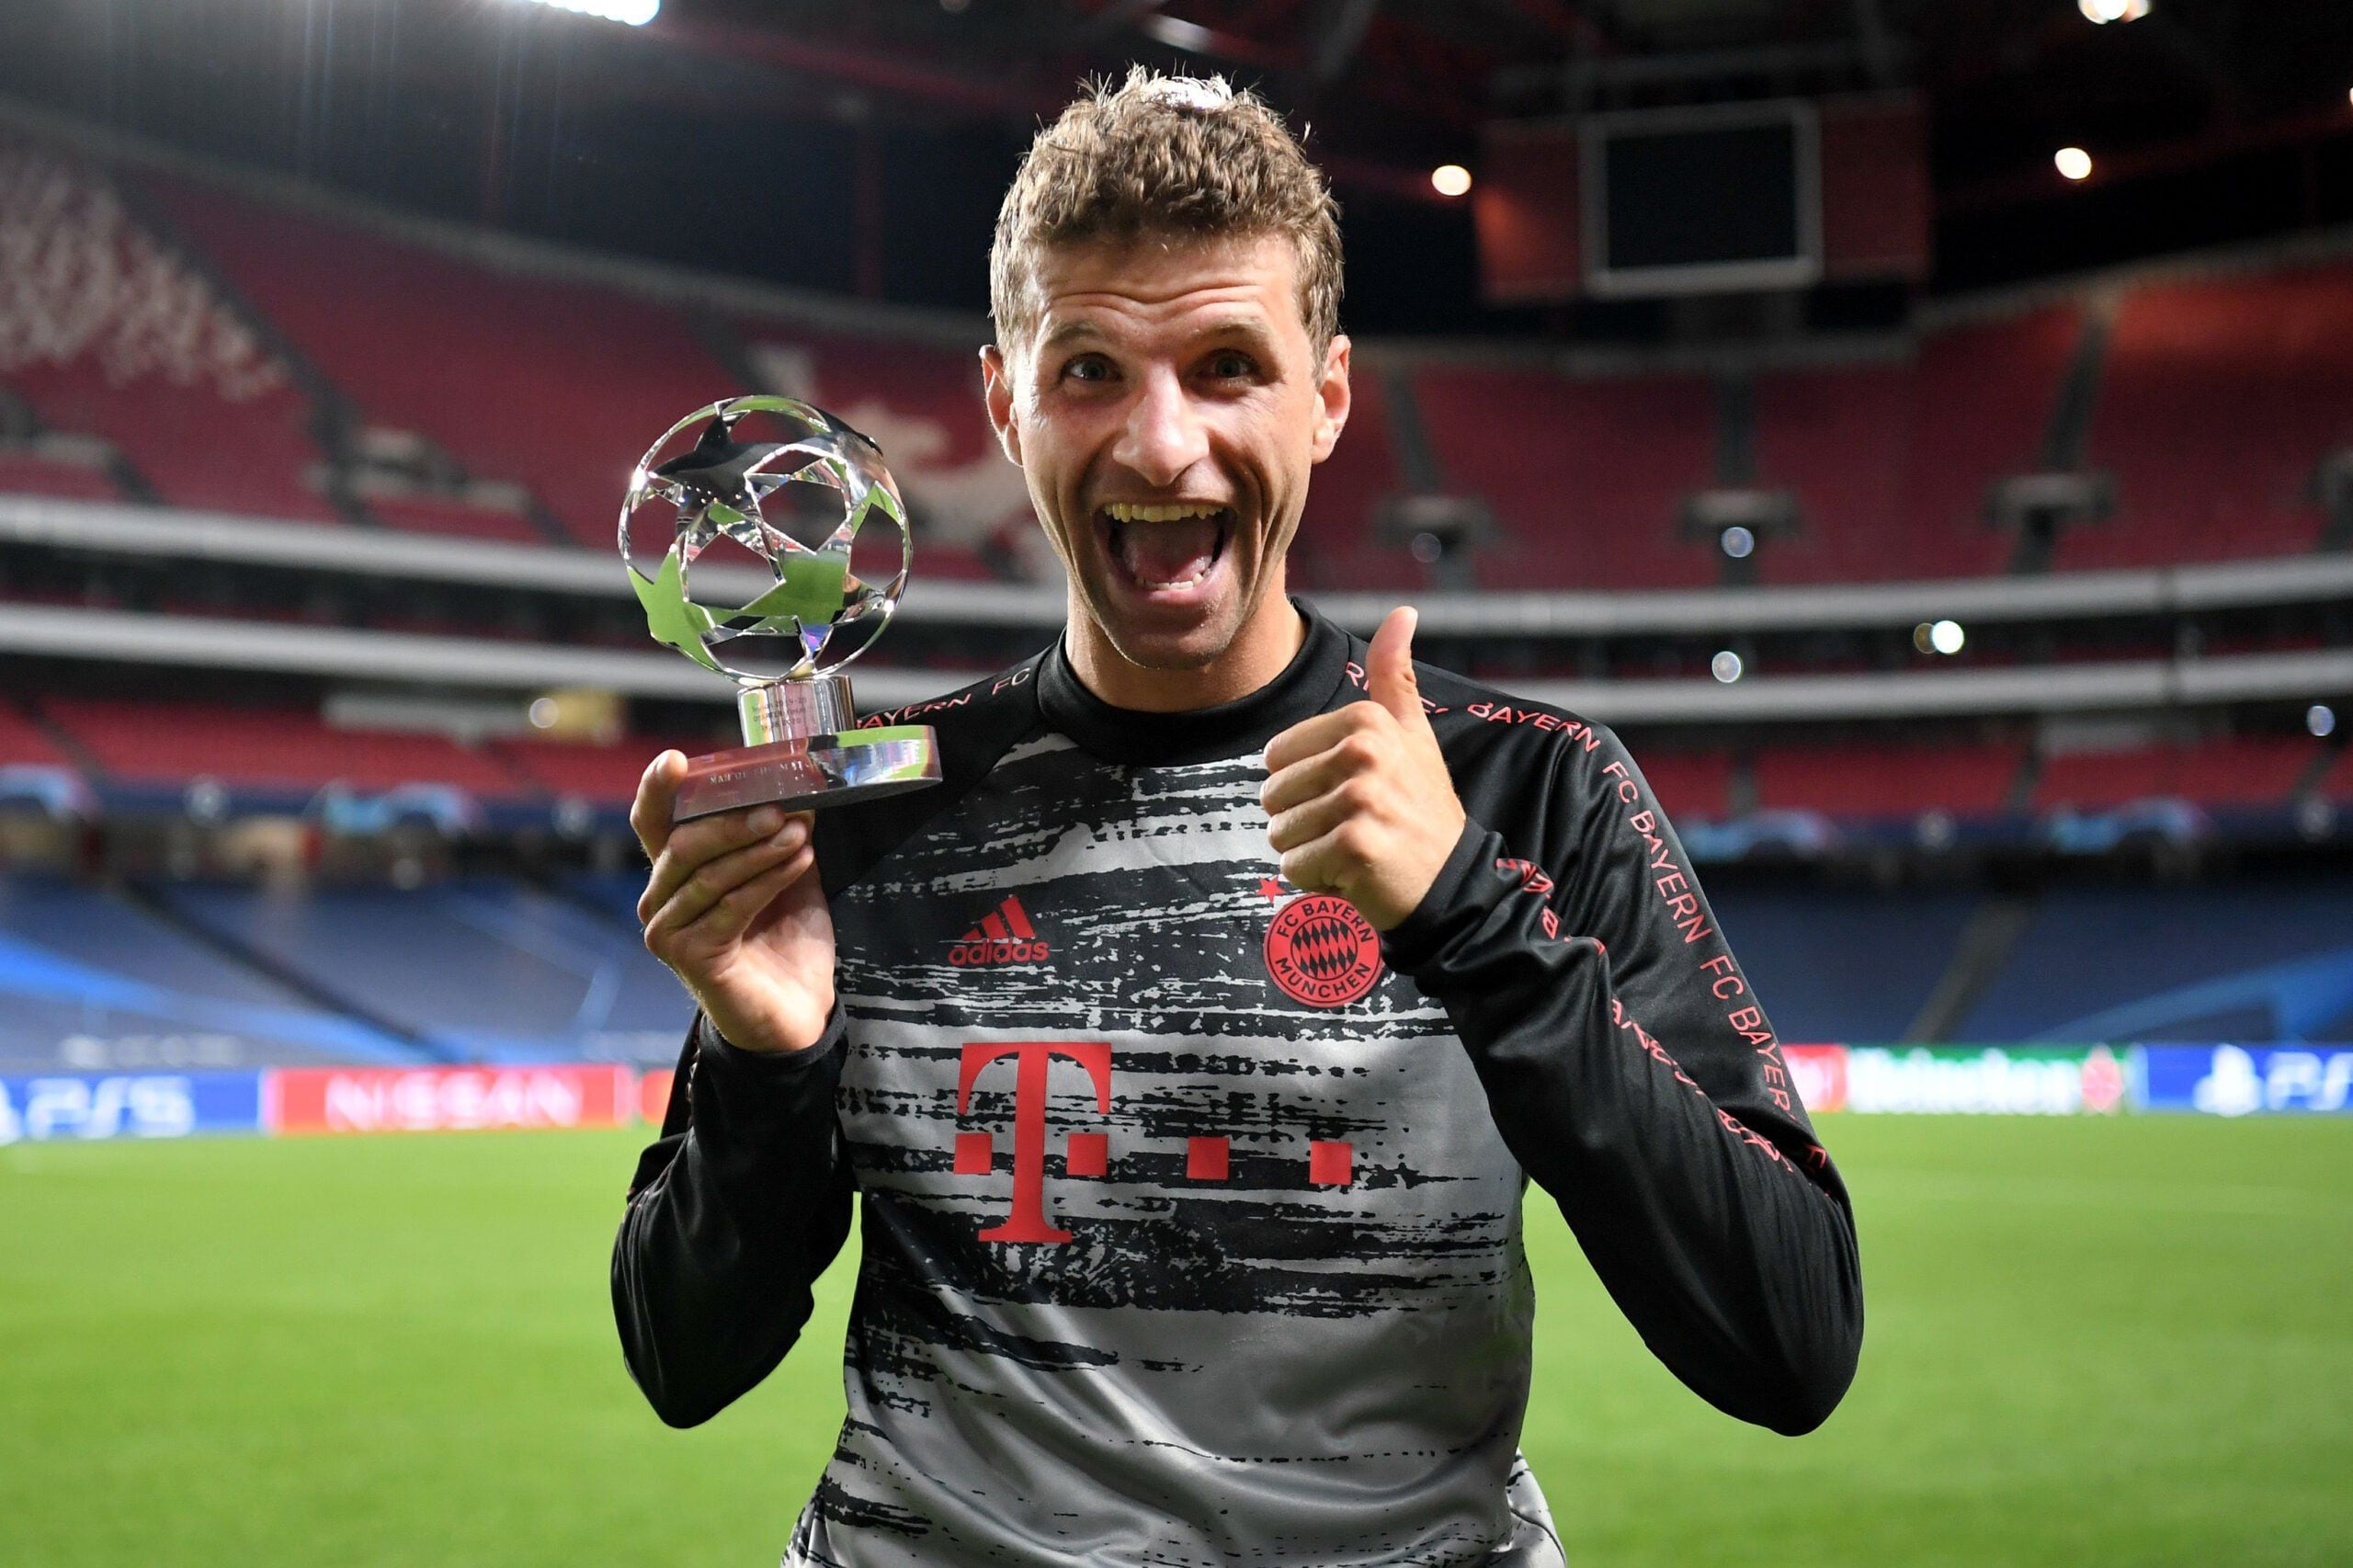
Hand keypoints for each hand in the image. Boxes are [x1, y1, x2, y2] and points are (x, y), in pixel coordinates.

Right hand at [631, 752, 836, 1054]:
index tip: (677, 760)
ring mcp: (667, 929)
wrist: (794, 1010)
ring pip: (709, 874)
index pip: (654, 821)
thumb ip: (783, 835)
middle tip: (780, 807)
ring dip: (760, 850)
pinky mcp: (688, 955)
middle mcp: (660, 897)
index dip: (658, 789)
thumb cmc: (783, 938)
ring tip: (800, 833)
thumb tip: (801, 791)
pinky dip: (768, 880)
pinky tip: (800, 861)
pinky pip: (729, 906)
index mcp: (675, 870)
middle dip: (734, 821)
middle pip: (684, 843)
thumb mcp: (787, 874)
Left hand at [1261, 605, 1465, 930]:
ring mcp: (1360, 798)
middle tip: (1353, 826)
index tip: (1352, 794)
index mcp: (1365, 719)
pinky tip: (1355, 873)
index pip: (1276, 757)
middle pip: (1273, 795)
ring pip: (1280, 833)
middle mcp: (1363, 751)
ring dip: (1309, 852)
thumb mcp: (1412, 733)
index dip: (1305, 785)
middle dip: (1303, 821)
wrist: (1453, 880)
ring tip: (1354, 849)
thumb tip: (1404, 612)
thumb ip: (1395, 675)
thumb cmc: (1421, 807)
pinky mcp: (1355, 845)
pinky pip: (1294, 866)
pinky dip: (1318, 880)